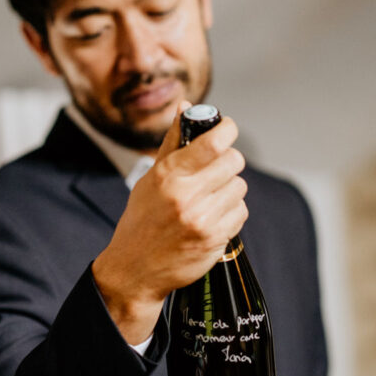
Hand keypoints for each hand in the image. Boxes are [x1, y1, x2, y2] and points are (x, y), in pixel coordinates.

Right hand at [93, 102, 247, 343]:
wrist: (135, 269)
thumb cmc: (142, 220)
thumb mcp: (150, 178)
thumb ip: (172, 142)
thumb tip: (185, 106)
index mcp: (168, 175)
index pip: (212, 142)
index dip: (227, 129)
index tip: (227, 128)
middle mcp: (186, 195)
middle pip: (233, 161)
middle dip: (229, 162)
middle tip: (218, 169)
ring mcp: (202, 218)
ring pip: (239, 187)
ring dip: (230, 189)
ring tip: (210, 198)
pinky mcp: (214, 239)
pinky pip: (240, 212)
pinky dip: (231, 213)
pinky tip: (213, 217)